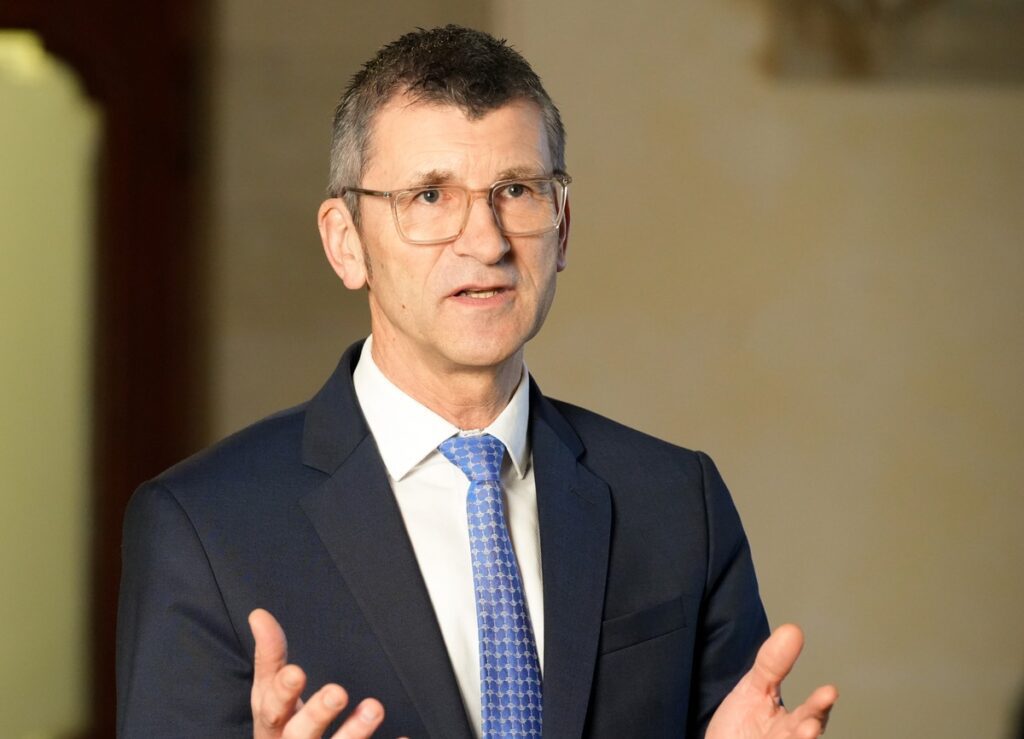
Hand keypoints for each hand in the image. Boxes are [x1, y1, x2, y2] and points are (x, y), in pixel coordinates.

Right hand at [249, 608, 386, 737]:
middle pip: (300, 734)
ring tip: (374, 708)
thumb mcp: (267, 693)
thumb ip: (269, 657)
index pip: (271, 709)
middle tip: (337, 692)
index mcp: (272, 725)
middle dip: (317, 714)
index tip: (296, 672)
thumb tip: (259, 615)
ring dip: (355, 732)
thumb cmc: (280, 726)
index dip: (282, 693)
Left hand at [706, 624, 837, 738]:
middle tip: (815, 719)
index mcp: (791, 724)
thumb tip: (793, 629)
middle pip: (803, 733)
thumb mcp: (753, 689)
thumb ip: (772, 664)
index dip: (820, 705)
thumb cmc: (739, 727)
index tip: (830, 691)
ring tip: (806, 730)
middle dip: (811, 726)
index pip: (811, 714)